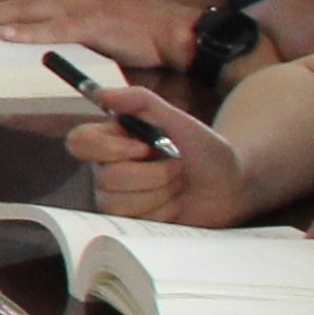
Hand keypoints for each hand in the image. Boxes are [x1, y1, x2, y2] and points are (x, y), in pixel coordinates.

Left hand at [0, 0, 192, 67]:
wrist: (172, 29)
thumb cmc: (129, 27)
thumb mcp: (85, 16)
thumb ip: (54, 20)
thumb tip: (17, 35)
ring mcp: (79, 3)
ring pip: (25, 7)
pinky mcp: (94, 21)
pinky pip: (55, 27)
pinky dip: (29, 31)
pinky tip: (7, 36)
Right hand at [66, 81, 246, 224]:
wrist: (233, 186)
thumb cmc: (206, 150)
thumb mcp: (179, 119)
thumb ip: (140, 100)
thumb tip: (100, 92)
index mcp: (113, 140)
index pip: (80, 142)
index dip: (108, 149)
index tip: (143, 148)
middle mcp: (109, 168)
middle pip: (106, 177)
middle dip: (153, 174)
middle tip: (178, 166)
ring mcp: (119, 197)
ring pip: (118, 202)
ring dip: (160, 192)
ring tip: (179, 185)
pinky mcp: (133, 221)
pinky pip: (134, 221)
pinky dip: (163, 210)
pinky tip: (176, 203)